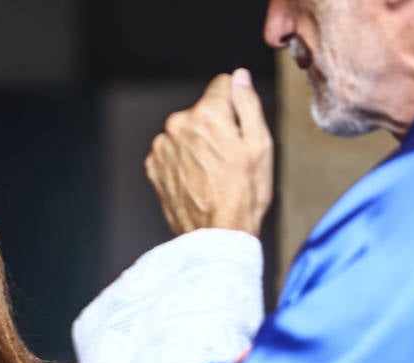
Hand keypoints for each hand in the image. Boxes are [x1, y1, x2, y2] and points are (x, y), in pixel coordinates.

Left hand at [146, 68, 273, 236]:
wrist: (216, 233)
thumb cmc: (244, 192)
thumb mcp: (260, 143)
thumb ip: (247, 103)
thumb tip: (239, 77)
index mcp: (207, 114)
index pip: (222, 84)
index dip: (235, 102)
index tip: (240, 126)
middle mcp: (178, 125)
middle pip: (202, 110)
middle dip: (215, 125)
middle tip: (229, 156)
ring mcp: (162, 147)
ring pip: (186, 131)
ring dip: (197, 144)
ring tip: (212, 172)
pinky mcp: (153, 166)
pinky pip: (172, 152)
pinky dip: (182, 160)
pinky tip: (196, 179)